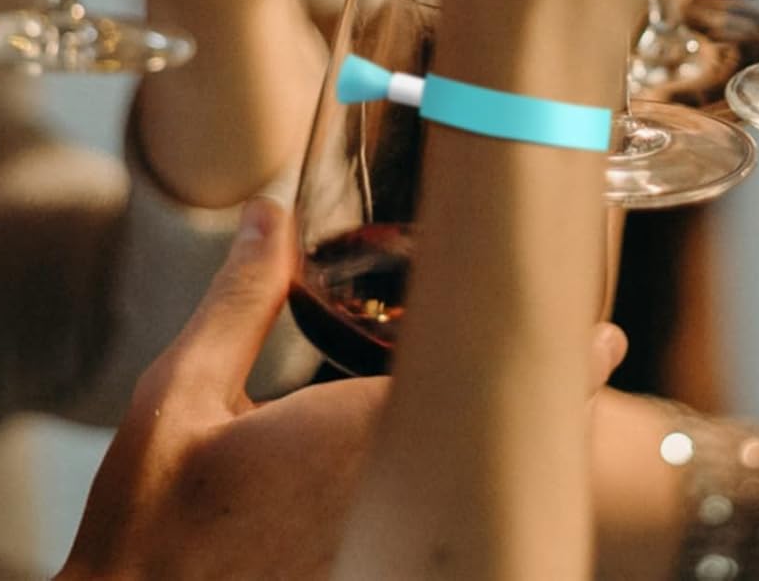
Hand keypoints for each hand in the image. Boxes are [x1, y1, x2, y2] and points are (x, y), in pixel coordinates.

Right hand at [59, 198, 629, 580]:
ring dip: (512, 450)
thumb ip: (237, 302)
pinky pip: (446, 534)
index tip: (606, 338)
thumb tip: (269, 214)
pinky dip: (470, 497)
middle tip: (590, 357)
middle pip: (503, 450)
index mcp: (354, 443)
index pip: (488, 394)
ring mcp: (387, 550)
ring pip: (483, 495)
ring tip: (549, 402)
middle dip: (549, 402)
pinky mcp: (375, 574)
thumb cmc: (152, 524)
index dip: (560, 368)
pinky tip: (469, 474)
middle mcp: (390, 506)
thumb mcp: (177, 401)